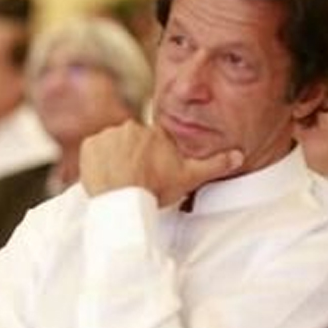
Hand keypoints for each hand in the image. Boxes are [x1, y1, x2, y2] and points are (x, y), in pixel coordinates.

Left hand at [80, 120, 242, 206]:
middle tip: (135, 179)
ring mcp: (107, 135)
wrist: (123, 200)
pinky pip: (93, 151)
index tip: (151, 173)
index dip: (153, 159)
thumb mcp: (189, 177)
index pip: (154, 142)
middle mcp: (131, 127)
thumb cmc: (156, 189)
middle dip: (133, 158)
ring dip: (115, 159)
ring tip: (121, 181)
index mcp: (155, 132)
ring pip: (112, 146)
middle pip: (132, 142)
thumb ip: (214, 164)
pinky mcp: (89, 146)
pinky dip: (97, 162)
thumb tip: (239, 155)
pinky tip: (106, 177)